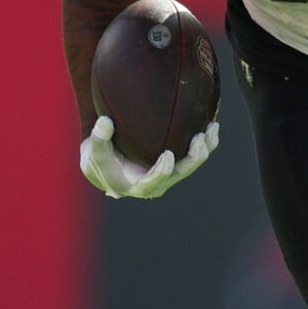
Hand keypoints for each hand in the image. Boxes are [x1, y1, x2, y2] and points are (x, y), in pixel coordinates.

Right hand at [78, 116, 217, 198]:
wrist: (109, 167)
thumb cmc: (101, 161)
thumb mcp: (94, 152)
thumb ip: (98, 138)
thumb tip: (105, 122)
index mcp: (139, 186)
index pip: (154, 182)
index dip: (162, 170)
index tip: (167, 154)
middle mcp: (160, 183)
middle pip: (181, 173)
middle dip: (194, 158)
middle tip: (199, 140)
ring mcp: (170, 174)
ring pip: (192, 164)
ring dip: (205, 148)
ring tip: (212, 128)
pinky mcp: (176, 164)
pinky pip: (193, 154)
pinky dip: (203, 141)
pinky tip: (211, 123)